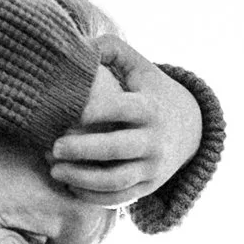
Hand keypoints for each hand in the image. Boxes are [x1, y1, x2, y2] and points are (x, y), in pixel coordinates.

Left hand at [51, 55, 203, 205]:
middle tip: (53, 147)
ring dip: (82, 179)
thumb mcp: (140, 67)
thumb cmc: (152, 92)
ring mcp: (152, 167)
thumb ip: (113, 49)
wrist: (190, 129)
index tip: (66, 112)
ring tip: (54, 170)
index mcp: (149, 108)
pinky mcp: (148, 187)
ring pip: (115, 180)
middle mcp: (154, 140)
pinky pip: (118, 198)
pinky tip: (70, 186)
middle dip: (82, 150)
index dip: (92, 111)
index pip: (120, 109)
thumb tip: (83, 45)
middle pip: (115, 149)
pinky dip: (92, 197)